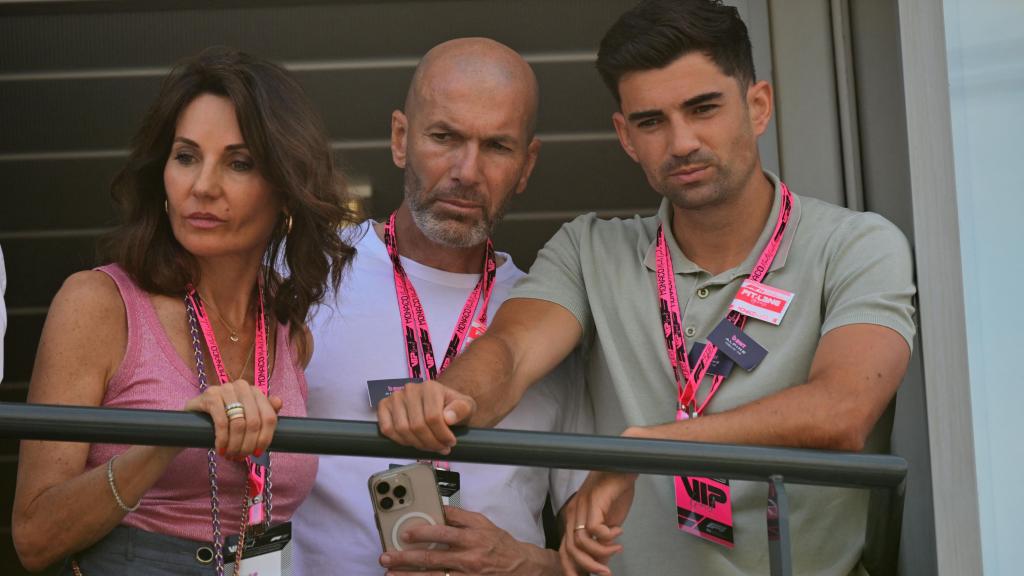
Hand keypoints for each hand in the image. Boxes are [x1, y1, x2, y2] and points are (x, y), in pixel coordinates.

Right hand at [184, 379, 282, 458]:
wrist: (193, 418)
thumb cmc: (225, 419)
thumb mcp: (246, 418)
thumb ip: (264, 412)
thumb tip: (279, 402)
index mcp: (255, 391)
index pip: (269, 417)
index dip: (265, 438)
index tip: (258, 453)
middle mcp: (242, 386)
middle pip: (254, 422)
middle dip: (248, 445)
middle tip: (241, 457)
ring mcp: (225, 389)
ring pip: (239, 423)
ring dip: (235, 445)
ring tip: (231, 455)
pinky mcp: (210, 396)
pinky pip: (222, 422)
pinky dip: (223, 439)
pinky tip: (220, 449)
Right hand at [377, 379, 476, 453]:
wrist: (439, 403)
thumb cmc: (452, 406)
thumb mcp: (466, 407)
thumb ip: (461, 410)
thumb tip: (448, 417)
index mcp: (430, 387)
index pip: (433, 417)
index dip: (442, 435)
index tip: (451, 443)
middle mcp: (410, 389)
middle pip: (417, 426)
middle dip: (431, 443)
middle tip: (440, 448)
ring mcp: (395, 397)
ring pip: (402, 429)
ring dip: (416, 444)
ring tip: (429, 446)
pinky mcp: (384, 406)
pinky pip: (387, 429)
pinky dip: (399, 440)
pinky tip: (412, 442)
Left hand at [379, 506, 558, 575]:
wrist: (522, 567)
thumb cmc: (500, 545)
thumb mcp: (484, 523)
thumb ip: (461, 516)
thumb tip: (439, 509)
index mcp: (472, 539)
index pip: (444, 534)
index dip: (424, 533)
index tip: (406, 534)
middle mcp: (468, 559)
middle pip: (432, 559)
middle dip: (406, 559)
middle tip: (387, 557)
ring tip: (391, 575)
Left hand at [559, 471, 636, 575]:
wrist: (620, 466)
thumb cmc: (614, 492)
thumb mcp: (609, 523)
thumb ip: (602, 543)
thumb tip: (601, 564)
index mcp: (573, 520)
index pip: (565, 550)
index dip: (571, 569)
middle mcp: (573, 514)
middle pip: (569, 550)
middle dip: (586, 566)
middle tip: (605, 573)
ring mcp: (581, 507)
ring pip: (580, 542)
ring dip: (601, 552)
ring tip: (617, 549)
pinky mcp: (593, 501)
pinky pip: (594, 528)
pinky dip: (607, 535)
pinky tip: (618, 531)